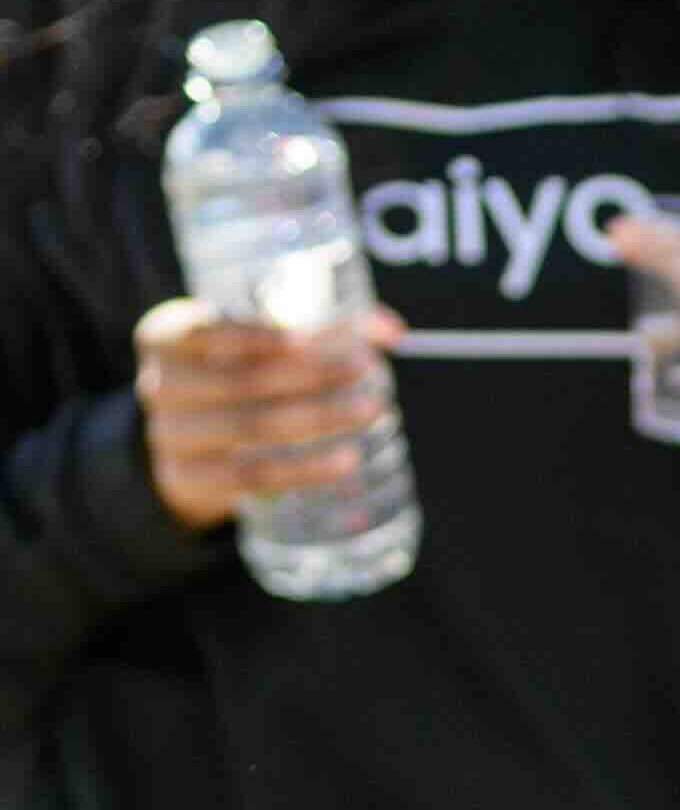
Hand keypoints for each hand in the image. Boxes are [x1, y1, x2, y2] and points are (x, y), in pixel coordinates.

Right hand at [132, 296, 395, 532]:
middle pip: (242, 379)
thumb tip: (391, 329)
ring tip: (368, 410)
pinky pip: (253, 475)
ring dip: (315, 418)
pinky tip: (345, 460)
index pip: (211, 330)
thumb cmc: (230, 377)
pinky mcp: (189, 480)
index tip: (315, 338)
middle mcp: (158, 384)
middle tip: (365, 368)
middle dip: (309, 374)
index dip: (262, 335)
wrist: (184, 447)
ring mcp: (168, 436)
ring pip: (251, 428)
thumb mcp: (254, 345)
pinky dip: (303, 469)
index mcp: (165, 335)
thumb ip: (319, 329)